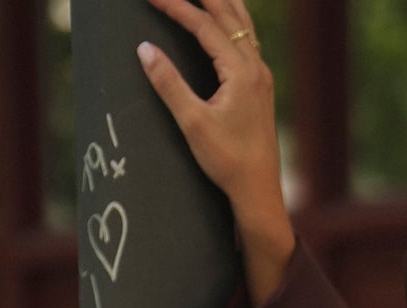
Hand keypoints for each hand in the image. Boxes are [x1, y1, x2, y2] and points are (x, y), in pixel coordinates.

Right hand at [137, 0, 288, 245]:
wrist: (258, 190)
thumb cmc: (228, 162)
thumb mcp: (193, 124)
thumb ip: (169, 84)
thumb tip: (144, 49)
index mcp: (241, 72)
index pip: (204, 25)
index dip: (176, 6)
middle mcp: (256, 67)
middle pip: (228, 13)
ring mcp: (262, 76)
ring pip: (242, 23)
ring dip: (221, 2)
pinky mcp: (261, 87)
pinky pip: (248, 40)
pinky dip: (233, 21)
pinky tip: (226, 20)